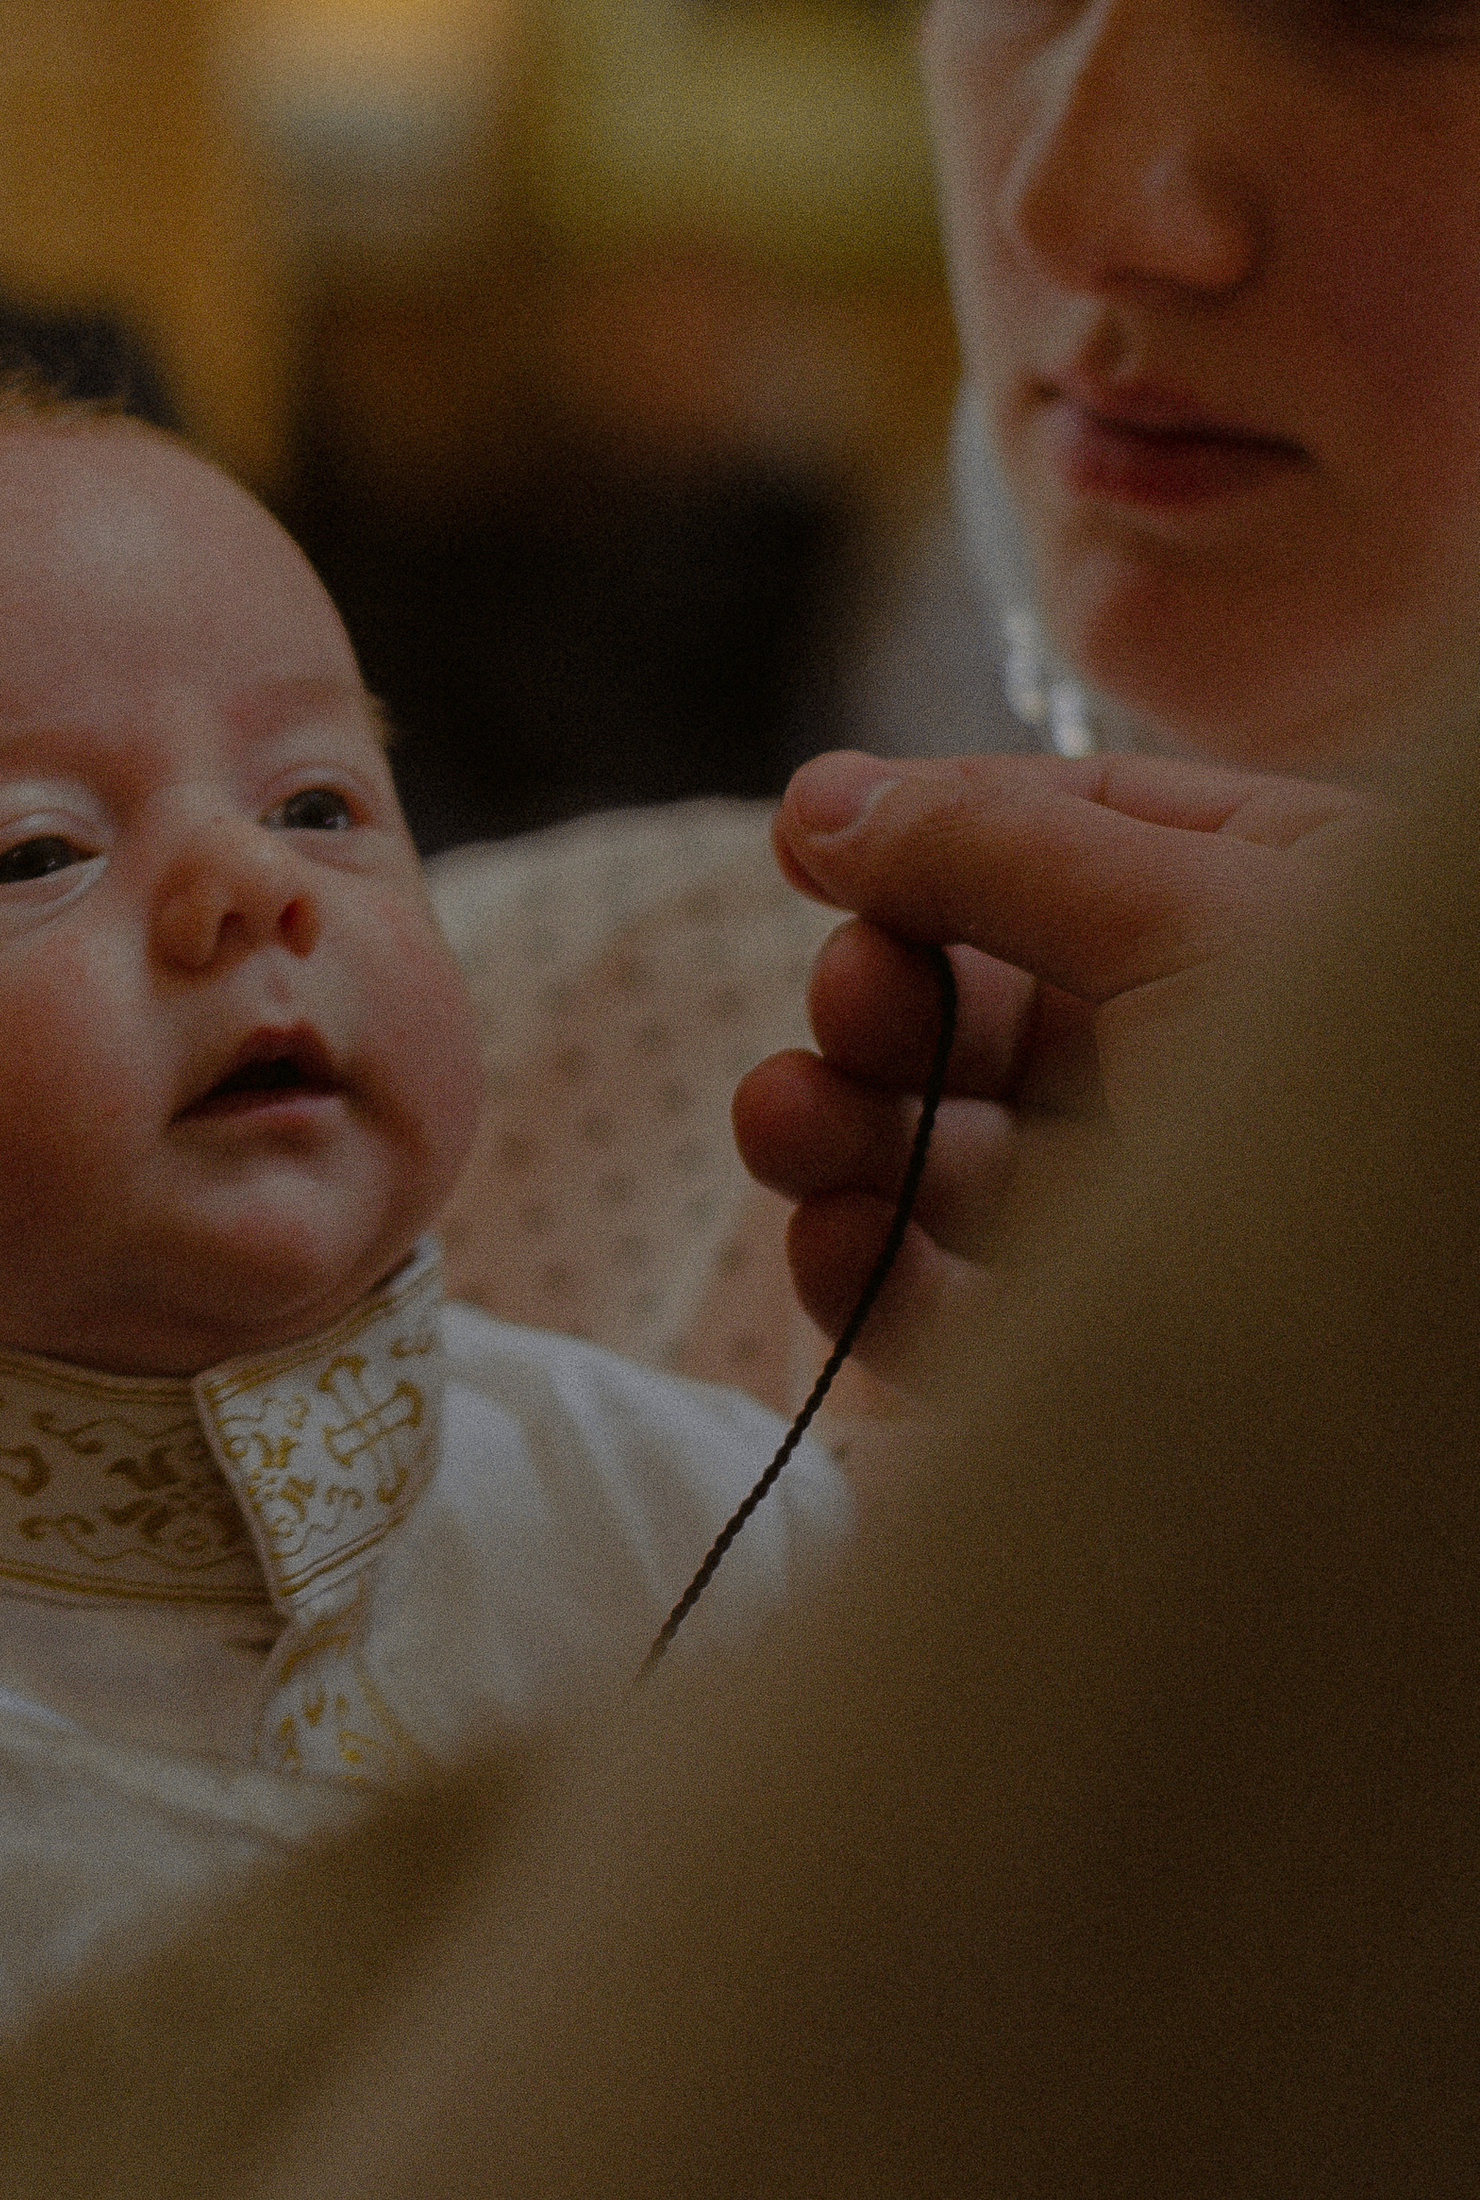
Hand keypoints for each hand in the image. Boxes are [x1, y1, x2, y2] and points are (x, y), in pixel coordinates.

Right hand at [730, 749, 1362, 1383]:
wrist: (1464, 1397)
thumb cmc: (1397, 1112)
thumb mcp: (1197, 916)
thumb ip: (996, 849)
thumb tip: (820, 802)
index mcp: (1279, 907)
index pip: (1071, 834)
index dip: (927, 835)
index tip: (806, 852)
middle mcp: (1217, 1054)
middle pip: (993, 999)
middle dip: (885, 999)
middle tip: (850, 1014)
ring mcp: (1161, 1214)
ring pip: (958, 1155)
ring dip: (848, 1131)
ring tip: (787, 1127)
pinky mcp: (1107, 1365)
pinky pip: (959, 1310)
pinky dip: (875, 1274)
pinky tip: (835, 1242)